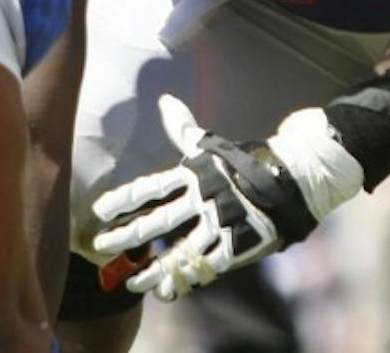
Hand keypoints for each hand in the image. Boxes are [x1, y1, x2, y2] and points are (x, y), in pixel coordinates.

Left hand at [93, 95, 362, 299]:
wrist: (290, 178)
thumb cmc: (243, 161)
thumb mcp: (211, 145)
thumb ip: (183, 128)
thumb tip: (164, 101)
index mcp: (196, 173)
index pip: (152, 187)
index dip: (124, 199)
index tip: (99, 211)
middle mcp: (204, 198)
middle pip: (158, 221)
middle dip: (126, 235)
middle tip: (101, 245)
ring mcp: (220, 222)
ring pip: (178, 251)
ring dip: (151, 268)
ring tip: (131, 280)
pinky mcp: (236, 243)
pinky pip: (204, 266)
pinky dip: (184, 278)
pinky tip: (165, 289)